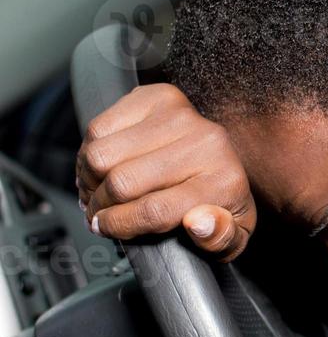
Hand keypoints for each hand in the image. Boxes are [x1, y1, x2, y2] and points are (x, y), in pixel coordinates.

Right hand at [76, 83, 255, 261]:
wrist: (223, 160)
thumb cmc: (219, 204)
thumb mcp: (229, 237)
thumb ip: (219, 239)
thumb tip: (199, 223)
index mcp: (227, 182)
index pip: (156, 209)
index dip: (120, 224)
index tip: (106, 228)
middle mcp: (208, 143)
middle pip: (123, 182)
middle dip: (101, 205)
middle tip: (98, 213)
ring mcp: (182, 115)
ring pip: (103, 154)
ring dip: (90, 178)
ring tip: (98, 191)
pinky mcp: (157, 96)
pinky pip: (98, 128)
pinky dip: (89, 152)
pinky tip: (103, 166)